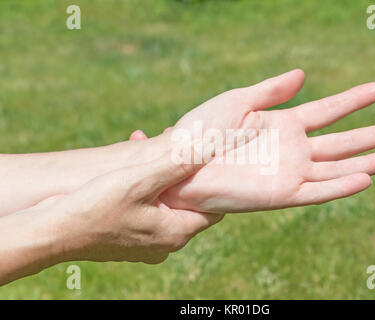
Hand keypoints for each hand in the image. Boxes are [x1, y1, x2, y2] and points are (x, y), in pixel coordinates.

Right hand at [0, 141, 222, 284]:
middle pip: (187, 203)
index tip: (203, 158)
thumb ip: (179, 164)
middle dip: (179, 172)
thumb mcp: (141, 180)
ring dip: (158, 175)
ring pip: (164, 202)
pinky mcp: (129, 239)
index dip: (210, 182)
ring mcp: (146, 243)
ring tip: (143, 144)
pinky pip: (146, 209)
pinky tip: (129, 161)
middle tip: (170, 143)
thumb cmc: (96, 207)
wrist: (51, 233)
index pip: (212, 209)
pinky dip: (143, 187)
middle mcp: (165, 243)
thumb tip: (213, 147)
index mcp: (176, 233)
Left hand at [131, 70, 374, 212]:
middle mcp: (291, 150)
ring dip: (369, 161)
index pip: (327, 111)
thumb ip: (272, 90)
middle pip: (343, 141)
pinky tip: (366, 177)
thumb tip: (304, 74)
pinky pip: (318, 191)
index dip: (353, 100)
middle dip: (374, 134)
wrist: (181, 165)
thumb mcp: (238, 101)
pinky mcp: (281, 195)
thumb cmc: (202, 131)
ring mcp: (288, 173)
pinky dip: (341, 186)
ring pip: (338, 168)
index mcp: (282, 124)